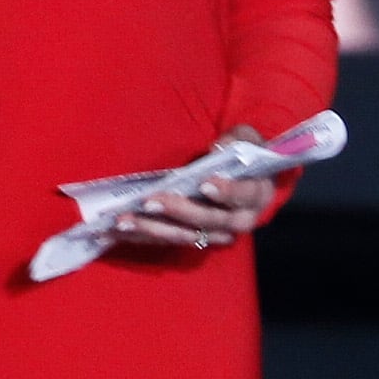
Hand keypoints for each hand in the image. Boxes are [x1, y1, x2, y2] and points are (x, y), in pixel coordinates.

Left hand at [109, 126, 283, 253]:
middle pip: (209, 221)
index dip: (226, 191)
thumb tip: (219, 148)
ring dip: (154, 229)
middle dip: (178, 211)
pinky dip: (146, 235)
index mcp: (256, 195)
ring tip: (125, 220)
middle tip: (150, 202)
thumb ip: (236, 140)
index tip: (204, 184)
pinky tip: (122, 228)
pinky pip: (170, 240)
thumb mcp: (246, 138)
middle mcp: (239, 221)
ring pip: (186, 235)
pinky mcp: (195, 238)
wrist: (246, 176)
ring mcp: (216, 234)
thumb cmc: (244, 152)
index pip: (243, 196)